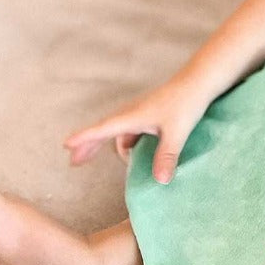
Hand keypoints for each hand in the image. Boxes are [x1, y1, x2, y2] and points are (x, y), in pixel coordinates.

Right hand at [62, 71, 213, 183]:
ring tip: (94, 157)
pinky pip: (130, 130)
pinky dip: (124, 141)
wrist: (199, 82)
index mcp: (132, 117)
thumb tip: (160, 181)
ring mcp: (140, 113)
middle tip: (74, 162)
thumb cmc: (186, 103)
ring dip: (106, 144)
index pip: (102, 130)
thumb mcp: (177, 133)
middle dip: (88, 145)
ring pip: (117, 132)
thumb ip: (167, 156)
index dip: (84, 138)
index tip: (65, 145)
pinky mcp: (150, 113)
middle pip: (104, 131)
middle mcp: (132, 114)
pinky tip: (129, 152)